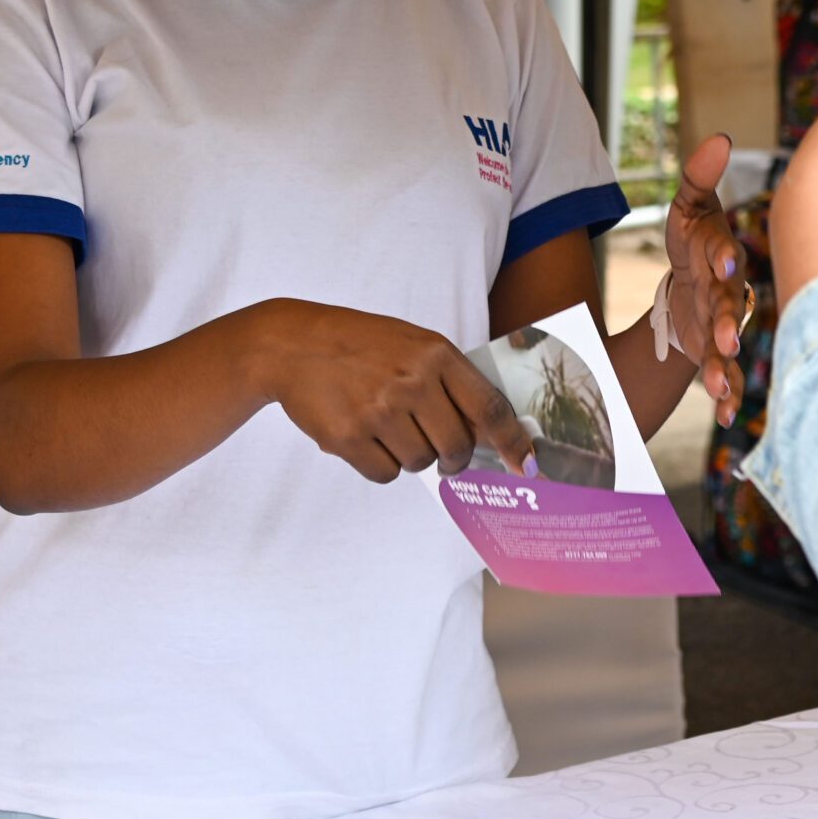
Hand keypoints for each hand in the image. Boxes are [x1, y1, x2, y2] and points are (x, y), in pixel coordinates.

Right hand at [245, 300, 532, 482]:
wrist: (293, 345)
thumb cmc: (360, 345)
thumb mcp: (413, 345)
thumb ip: (450, 382)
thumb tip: (486, 433)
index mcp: (435, 354)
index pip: (488, 407)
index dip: (512, 441)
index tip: (524, 464)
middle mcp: (412, 382)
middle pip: (457, 446)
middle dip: (455, 458)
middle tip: (446, 456)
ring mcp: (379, 410)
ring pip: (420, 462)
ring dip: (411, 456)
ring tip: (389, 427)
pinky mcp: (349, 437)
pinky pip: (385, 474)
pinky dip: (381, 464)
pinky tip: (365, 436)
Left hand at [665, 134, 750, 426]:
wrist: (692, 285)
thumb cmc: (693, 240)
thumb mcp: (687, 208)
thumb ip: (699, 178)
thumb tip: (719, 138)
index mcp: (720, 254)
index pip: (721, 252)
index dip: (723, 255)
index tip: (723, 262)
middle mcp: (728, 290)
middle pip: (728, 305)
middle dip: (727, 321)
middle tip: (725, 337)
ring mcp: (725, 324)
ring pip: (728, 345)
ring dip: (725, 366)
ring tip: (719, 385)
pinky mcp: (716, 353)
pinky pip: (722, 375)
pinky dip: (724, 395)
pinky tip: (723, 415)